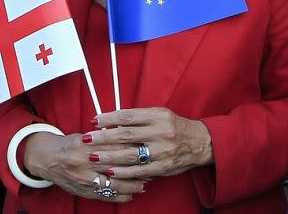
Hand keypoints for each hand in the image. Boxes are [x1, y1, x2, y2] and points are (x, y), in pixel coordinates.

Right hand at [23, 131, 144, 202]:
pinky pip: (107, 196)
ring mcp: (84, 180)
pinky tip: (133, 193)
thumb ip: (104, 137)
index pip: (113, 145)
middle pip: (116, 164)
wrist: (48, 159)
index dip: (131, 146)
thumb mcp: (85, 136)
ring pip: (114, 183)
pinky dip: (122, 196)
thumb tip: (128, 135)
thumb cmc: (70, 145)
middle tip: (151, 163)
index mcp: (85, 145)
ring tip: (146, 180)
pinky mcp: (85, 192)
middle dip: (136, 165)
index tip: (145, 145)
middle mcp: (84, 163)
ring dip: (133, 183)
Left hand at [85, 108, 213, 179]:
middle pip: (126, 134)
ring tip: (94, 156)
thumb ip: (138, 118)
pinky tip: (110, 171)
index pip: (128, 116)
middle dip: (104, 137)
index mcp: (158, 116)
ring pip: (130, 154)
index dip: (109, 118)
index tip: (94, 120)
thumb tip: (112, 122)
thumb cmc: (175, 127)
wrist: (199, 143)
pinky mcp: (163, 167)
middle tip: (87, 138)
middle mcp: (160, 132)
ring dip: (109, 156)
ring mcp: (162, 151)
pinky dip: (123, 171)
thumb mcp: (159, 115)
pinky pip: (139, 170)